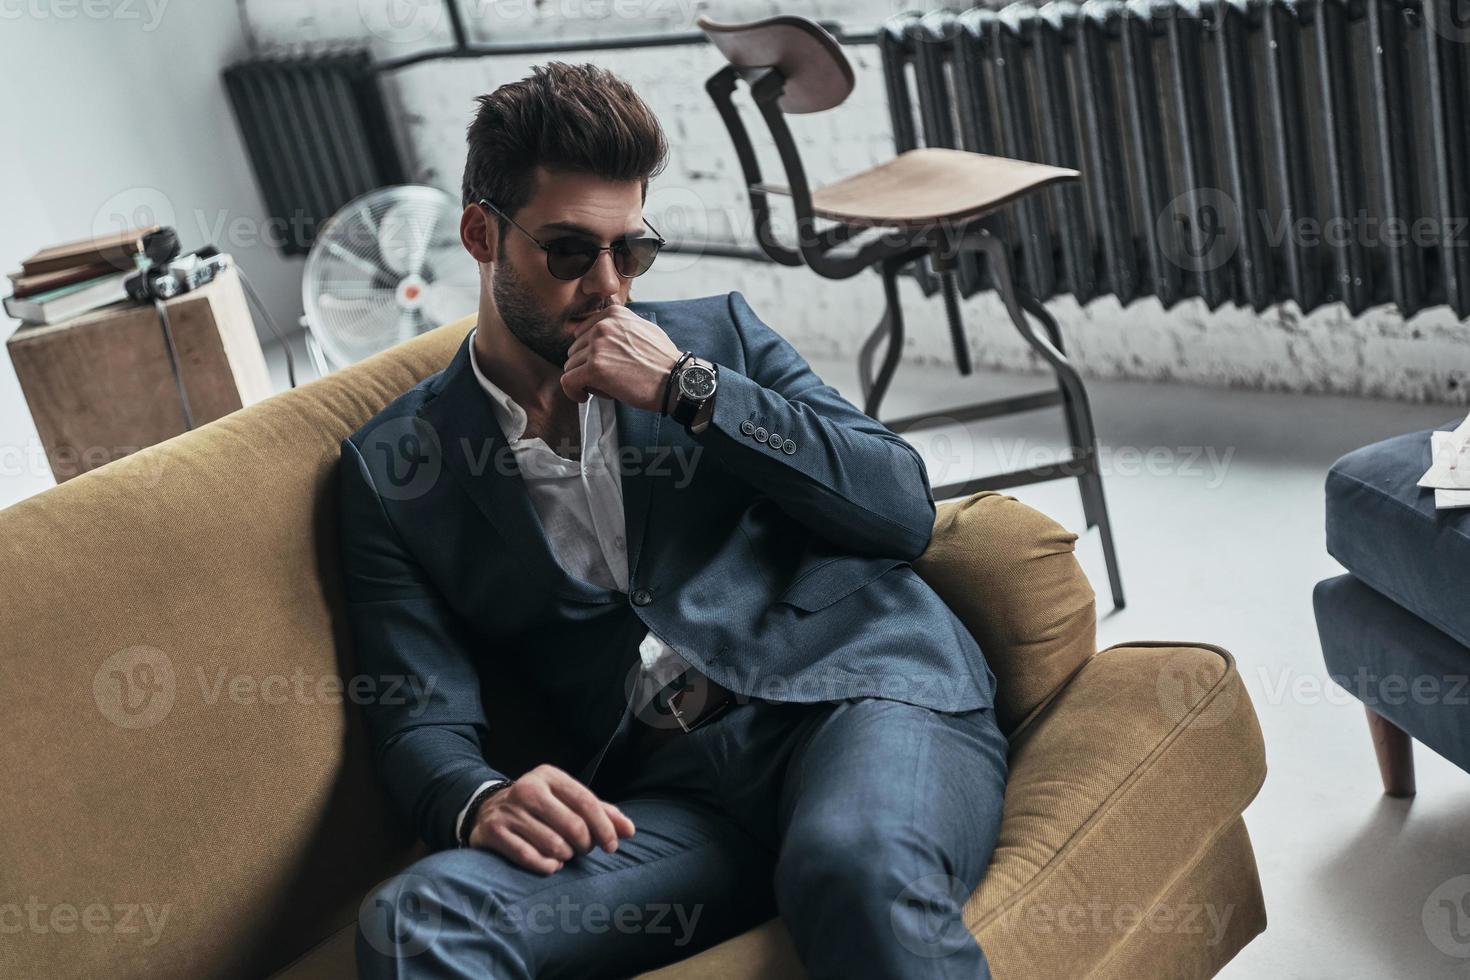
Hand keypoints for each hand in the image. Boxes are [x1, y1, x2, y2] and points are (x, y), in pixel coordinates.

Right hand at [467, 764, 636, 874]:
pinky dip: (547, 866)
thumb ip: (600, 813)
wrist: (487, 809)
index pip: (586, 801)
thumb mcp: (566, 801)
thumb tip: (629, 830)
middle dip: (585, 844)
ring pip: (554, 845)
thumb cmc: (540, 808)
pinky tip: (551, 865)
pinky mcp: (493, 831)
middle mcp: (527, 789)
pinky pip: (529, 858)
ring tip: (564, 853)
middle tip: (583, 849)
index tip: (612, 846)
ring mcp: (508, 810)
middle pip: (573, 826)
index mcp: (549, 776)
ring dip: (566, 856)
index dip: (604, 827)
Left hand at [561, 306, 682, 410]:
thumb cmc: (662, 360)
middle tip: (605, 379)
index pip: (581, 333)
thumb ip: (619, 326)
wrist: (674, 380)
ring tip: (604, 388)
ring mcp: (597, 347)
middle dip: (585, 367)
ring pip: (570, 366)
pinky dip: (573, 391)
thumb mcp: (642, 328)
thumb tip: (598, 331)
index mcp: (613, 315)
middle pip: (575, 351)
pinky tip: (584, 397)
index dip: (587, 353)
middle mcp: (602, 327)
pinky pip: (568, 381)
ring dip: (584, 380)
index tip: (597, 364)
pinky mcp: (594, 369)